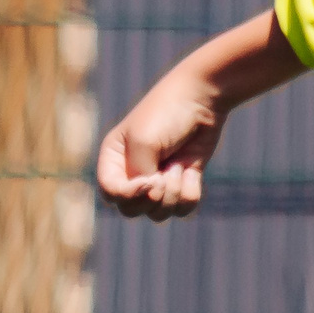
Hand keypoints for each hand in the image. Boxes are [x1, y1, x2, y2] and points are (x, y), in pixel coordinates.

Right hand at [95, 10, 309, 221]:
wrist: (202, 99)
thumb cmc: (166, 114)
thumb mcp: (144, 143)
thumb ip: (139, 176)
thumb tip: (151, 199)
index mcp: (113, 159)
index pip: (111, 194)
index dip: (129, 196)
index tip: (149, 180)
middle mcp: (132, 172)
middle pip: (132, 210)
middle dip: (153, 200)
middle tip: (164, 180)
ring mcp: (158, 179)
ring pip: (159, 213)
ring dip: (173, 194)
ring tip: (178, 167)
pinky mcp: (183, 182)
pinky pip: (184, 207)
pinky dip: (191, 192)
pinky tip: (192, 170)